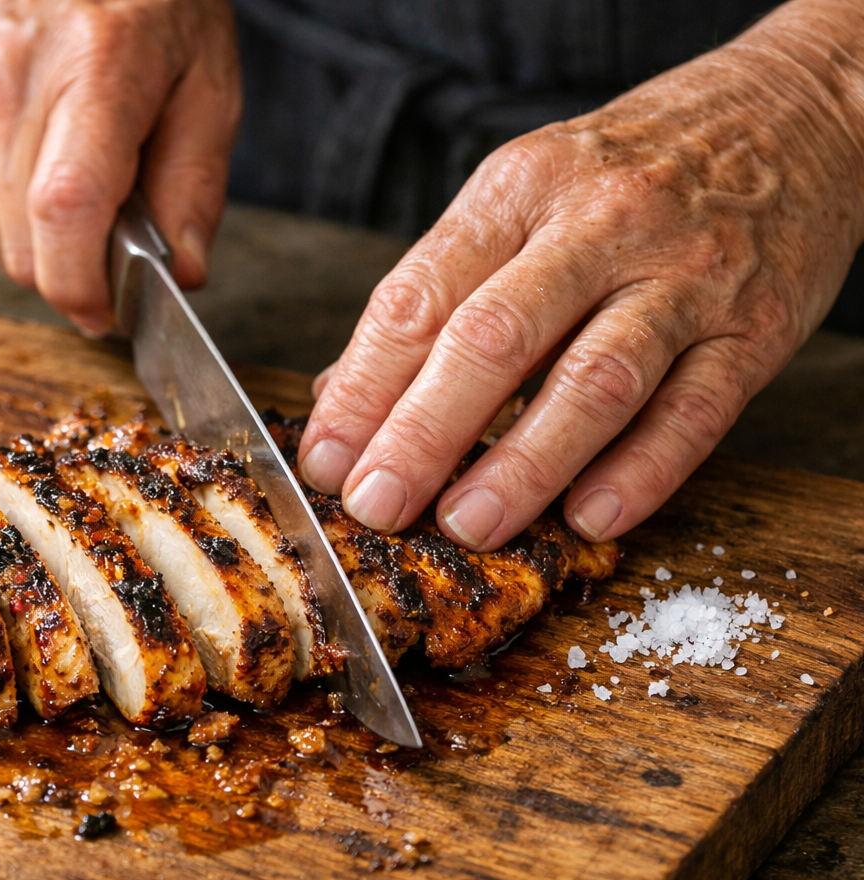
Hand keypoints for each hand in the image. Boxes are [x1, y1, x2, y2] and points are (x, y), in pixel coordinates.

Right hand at [0, 0, 239, 333]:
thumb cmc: (141, 7)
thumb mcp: (206, 82)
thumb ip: (195, 184)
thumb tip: (182, 274)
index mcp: (94, 67)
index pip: (65, 208)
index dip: (82, 285)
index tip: (108, 311)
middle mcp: (5, 82)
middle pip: (26, 248)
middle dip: (74, 263)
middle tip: (111, 217)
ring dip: (38, 236)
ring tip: (69, 167)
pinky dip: (1, 211)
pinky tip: (28, 159)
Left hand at [298, 0, 863, 549]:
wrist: (793, 116)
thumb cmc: (630, 172)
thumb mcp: (522, 198)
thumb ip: (438, 294)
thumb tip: (344, 401)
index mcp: (518, 190)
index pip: (420, 296)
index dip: (364, 387)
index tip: (326, 459)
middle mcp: (598, 226)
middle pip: (494, 339)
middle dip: (423, 432)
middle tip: (377, 504)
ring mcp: (684, 277)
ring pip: (592, 381)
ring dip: (523, 464)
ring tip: (467, 524)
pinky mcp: (756, 328)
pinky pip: (693, 412)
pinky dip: (640, 473)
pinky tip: (590, 518)